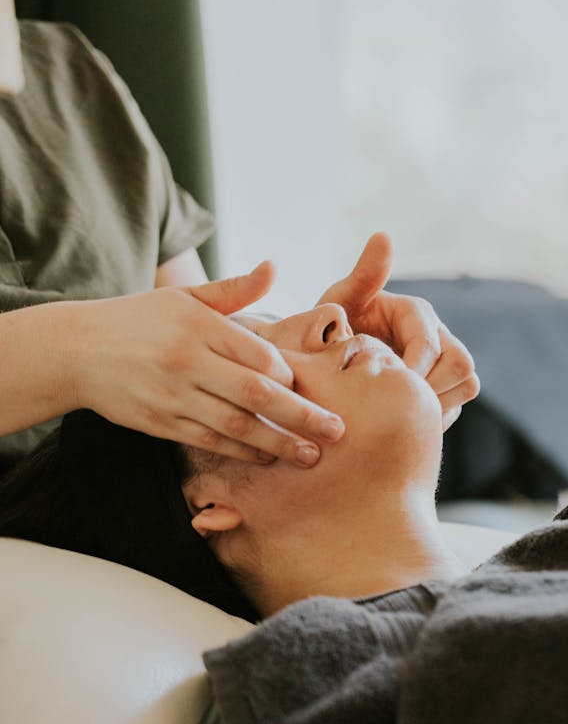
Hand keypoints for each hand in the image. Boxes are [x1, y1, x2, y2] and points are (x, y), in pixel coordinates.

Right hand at [74, 262, 344, 465]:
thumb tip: (273, 267)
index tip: (311, 385)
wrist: (74, 350)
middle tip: (337, 431)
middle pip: (256, 393)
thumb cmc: (140, 319)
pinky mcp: (159, 422)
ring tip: (310, 455)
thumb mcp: (184, 296)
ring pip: (235, 424)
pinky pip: (209, 441)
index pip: (259, 355)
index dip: (290, 374)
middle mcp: (187, 361)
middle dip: (302, 415)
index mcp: (199, 326)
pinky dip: (241, 451)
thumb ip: (234, 290)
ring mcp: (173, 395)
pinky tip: (268, 457)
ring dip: (278, 443)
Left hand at [318, 233, 478, 428]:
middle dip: (431, 389)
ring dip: (438, 403)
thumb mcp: (339, 300)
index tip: (382, 390)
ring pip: (467, 384)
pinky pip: (456, 404)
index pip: (430, 345)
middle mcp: (439, 333)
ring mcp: (445, 360)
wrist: (328, 359)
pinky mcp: (445, 386)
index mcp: (417, 312)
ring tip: (399, 414)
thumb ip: (363, 275)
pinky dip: (435, 416)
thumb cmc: (331, 326)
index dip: (411, 371)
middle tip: (394, 407)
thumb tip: (384, 235)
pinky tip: (402, 421)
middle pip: (462, 365)